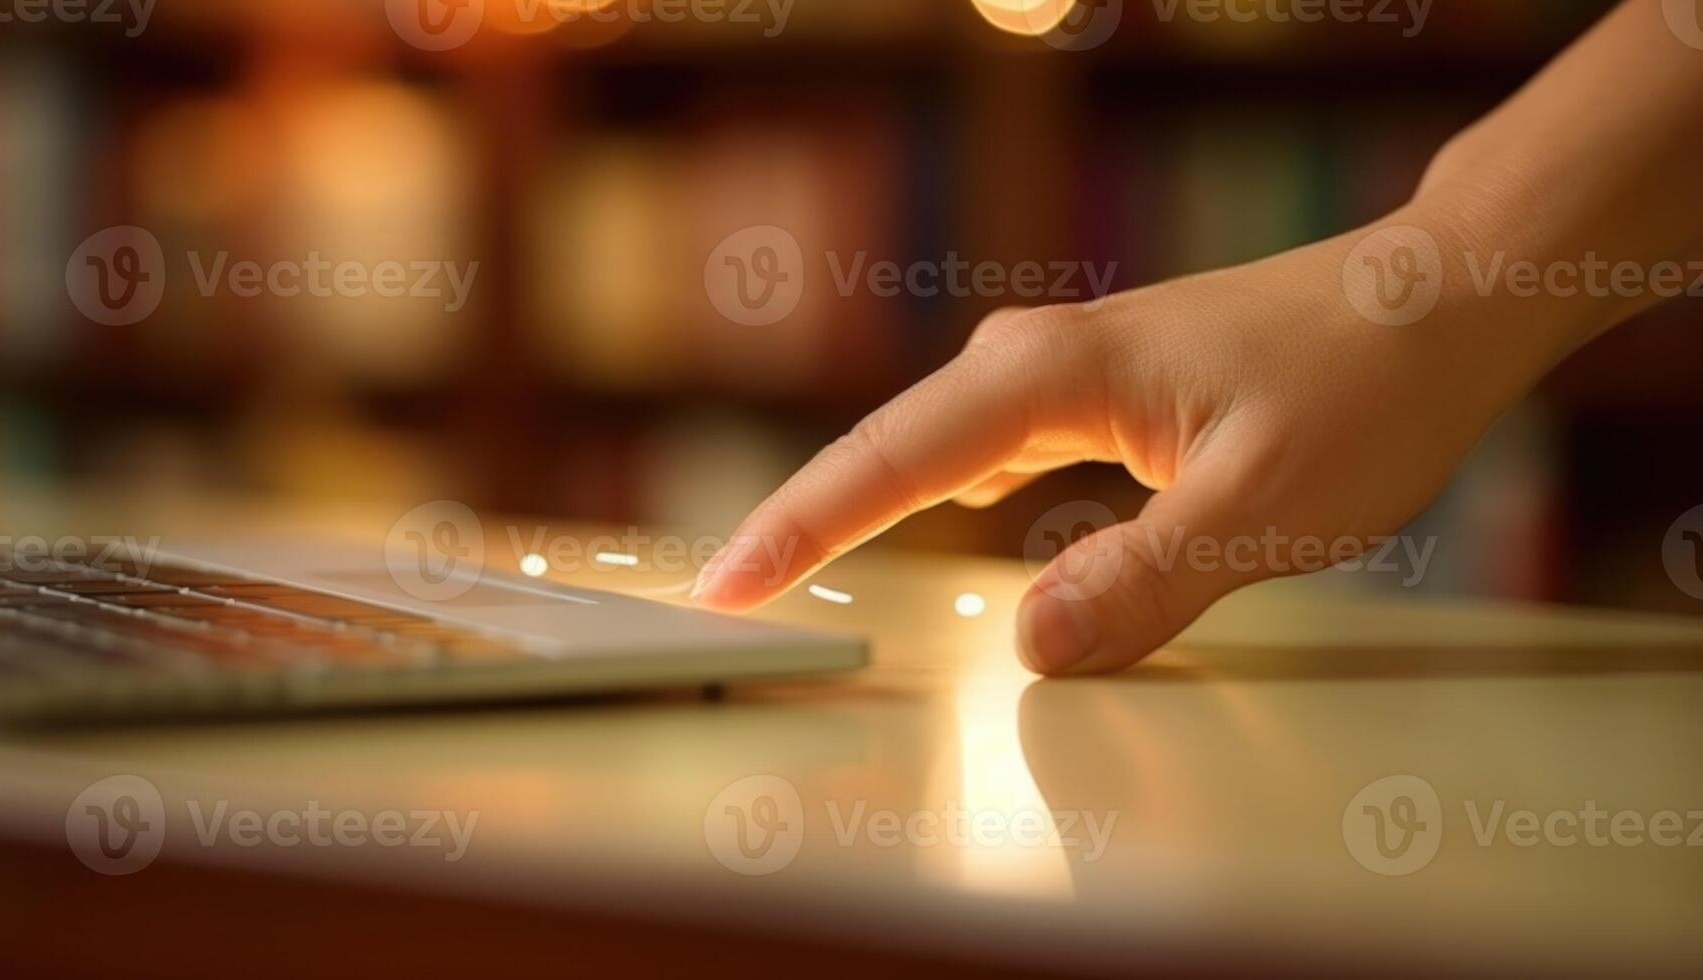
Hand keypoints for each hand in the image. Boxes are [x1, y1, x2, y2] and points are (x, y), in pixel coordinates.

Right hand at [688, 204, 1588, 673]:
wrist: (1437, 301)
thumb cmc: (1364, 387)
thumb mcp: (1265, 508)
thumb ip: (1144, 582)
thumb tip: (1030, 650)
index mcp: (1048, 376)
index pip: (890, 462)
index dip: (797, 527)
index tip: (724, 586)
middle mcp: (1034, 362)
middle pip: (886, 451)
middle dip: (803, 520)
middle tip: (725, 595)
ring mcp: (1062, 374)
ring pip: (932, 453)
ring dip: (863, 510)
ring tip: (789, 567)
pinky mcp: (1095, 396)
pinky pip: (987, 457)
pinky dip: (938, 498)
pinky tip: (934, 527)